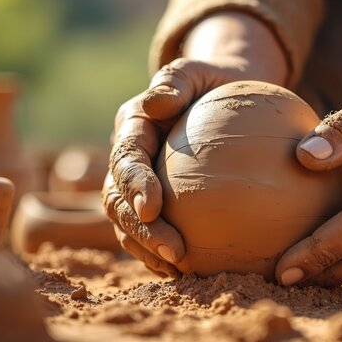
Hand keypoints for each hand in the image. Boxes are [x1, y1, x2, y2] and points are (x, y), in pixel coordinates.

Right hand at [102, 12, 287, 275]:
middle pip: (119, 199)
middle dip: (140, 229)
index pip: (126, 158)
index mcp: (133, 126)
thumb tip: (156, 102)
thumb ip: (178, 79)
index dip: (134, 185)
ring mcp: (138, 182)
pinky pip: (149, 231)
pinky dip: (159, 252)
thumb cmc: (215, 81)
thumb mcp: (200, 71)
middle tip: (174, 252)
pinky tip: (186, 270)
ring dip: (146, 248)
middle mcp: (129, 158)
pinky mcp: (154, 201)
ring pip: (127, 222)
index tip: (152, 208)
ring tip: (178, 268)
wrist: (222, 95)